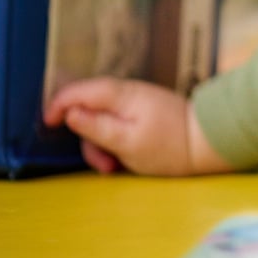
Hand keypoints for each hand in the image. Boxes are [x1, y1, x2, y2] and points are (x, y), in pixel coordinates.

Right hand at [43, 78, 229, 176]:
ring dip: (101, 145)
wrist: (209, 144)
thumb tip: (71, 113)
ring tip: (114, 167)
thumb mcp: (128, 143)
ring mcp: (136, 102)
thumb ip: (98, 127)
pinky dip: (113, 142)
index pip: (82, 90)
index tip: (48, 124)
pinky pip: (116, 124)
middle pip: (89, 108)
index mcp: (123, 95)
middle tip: (102, 165)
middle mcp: (128, 93)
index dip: (60, 104)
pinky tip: (122, 160)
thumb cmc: (170, 146)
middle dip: (87, 137)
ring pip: (102, 120)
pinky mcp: (143, 113)